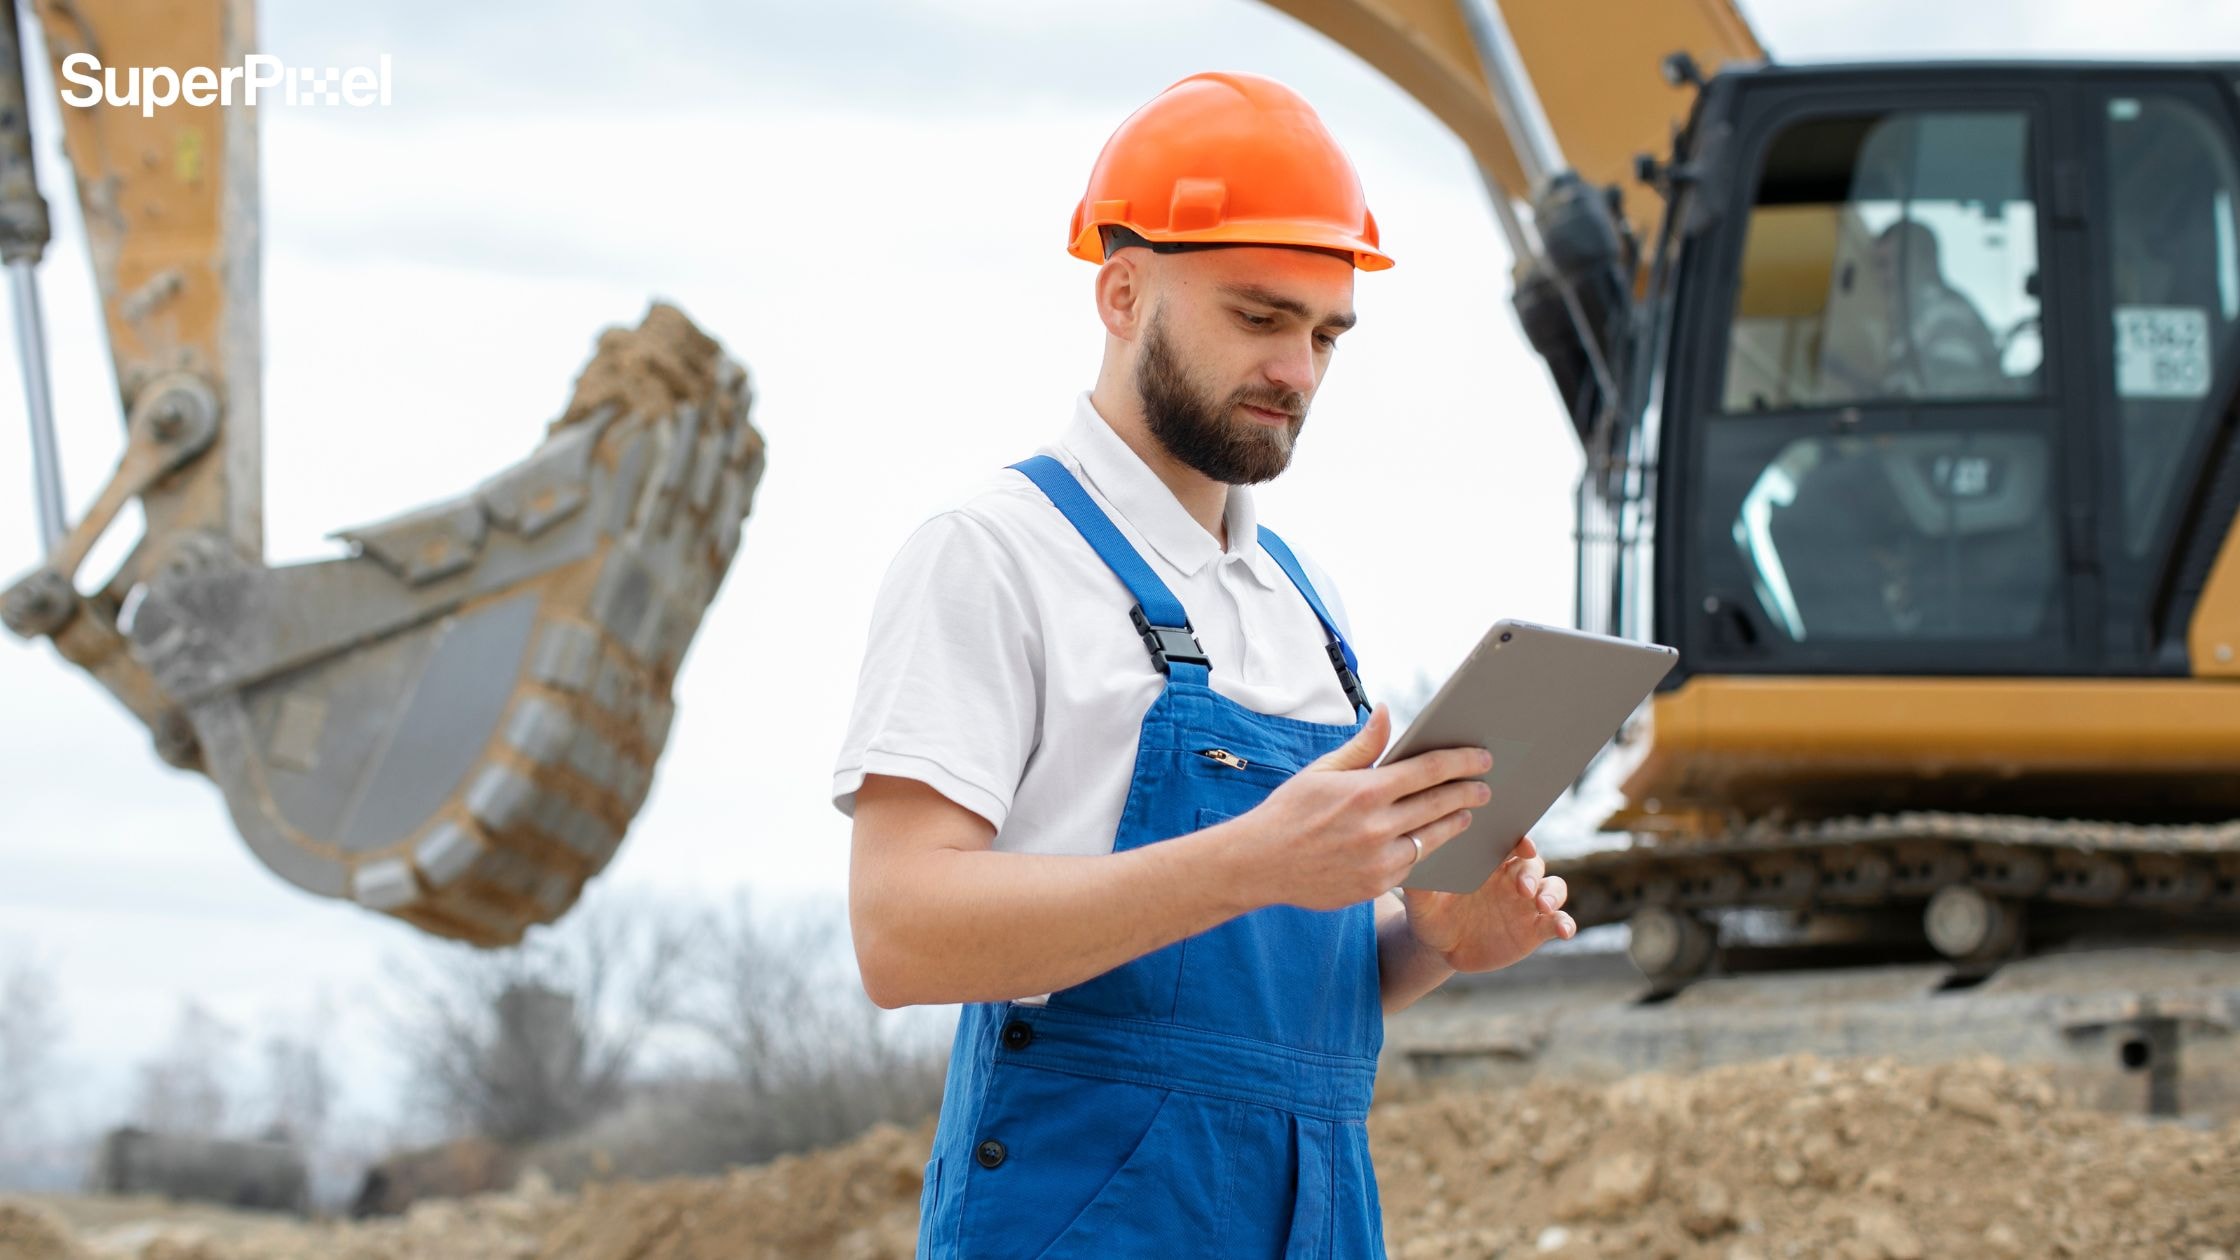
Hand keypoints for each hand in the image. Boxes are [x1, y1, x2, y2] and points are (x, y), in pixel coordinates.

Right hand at [1231, 704, 1491, 911]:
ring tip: (1467, 813)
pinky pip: (1414, 864)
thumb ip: (1363, 745)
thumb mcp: (1322, 771)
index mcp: (1365, 791)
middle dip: (1469, 792)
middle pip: (1440, 804)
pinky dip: (1427, 849)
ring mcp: (1379, 860)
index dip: (1461, 762)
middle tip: (1486, 786)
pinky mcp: (1376, 885)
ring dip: (1455, 822)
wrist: (1260, 863)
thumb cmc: (1289, 811)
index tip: (1481, 758)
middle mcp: (1376, 826)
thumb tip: (1387, 712)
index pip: (1428, 770)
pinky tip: (1433, 839)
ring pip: (1434, 837)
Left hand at [1400, 835, 1575, 972]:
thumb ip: (1418, 883)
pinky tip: (1564, 930)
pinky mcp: (1534, 929)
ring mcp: (1526, 903)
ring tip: (1542, 905)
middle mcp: (1511, 877)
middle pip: (1533, 863)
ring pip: (1553, 887)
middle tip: (1521, 886)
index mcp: (1487, 862)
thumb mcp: (1420, 901)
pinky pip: (1557, 921)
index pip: (1509, 842)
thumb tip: (1409, 858)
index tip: (1522, 845)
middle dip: (1531, 871)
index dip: (1520, 840)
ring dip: (1552, 893)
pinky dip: (1565, 923)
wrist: (1439, 949)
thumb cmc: (1429, 914)